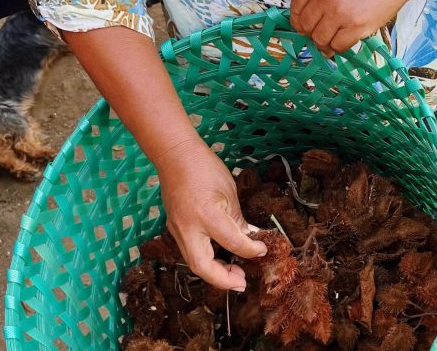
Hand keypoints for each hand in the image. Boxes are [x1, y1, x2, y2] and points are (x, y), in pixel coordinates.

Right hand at [156, 139, 266, 290]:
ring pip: (194, 262)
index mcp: (207, 214)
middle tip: (242, 282)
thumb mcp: (229, 192)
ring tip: (234, 273)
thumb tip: (249, 238)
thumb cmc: (205, 168)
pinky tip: (221, 258)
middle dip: (223, 279)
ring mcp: (177, 230)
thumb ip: (238, 219)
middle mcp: (188, 227)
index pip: (232, 242)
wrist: (175, 155)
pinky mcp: (174, 229)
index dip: (250, 250)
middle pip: (202, 266)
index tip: (262, 250)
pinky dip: (206, 259)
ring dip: (214, 272)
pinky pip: (190, 251)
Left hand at [289, 0, 418, 55]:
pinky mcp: (357, 26)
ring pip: (320, 40)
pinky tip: (341, 41)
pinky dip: (338, 47)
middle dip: (310, 32)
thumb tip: (310, 13)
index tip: (304, 25)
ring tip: (330, 39)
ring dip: (323, 42)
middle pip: (305, 27)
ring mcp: (340, 14)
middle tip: (319, 32)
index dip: (298, 20)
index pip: (295, 9)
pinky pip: (339, 46)